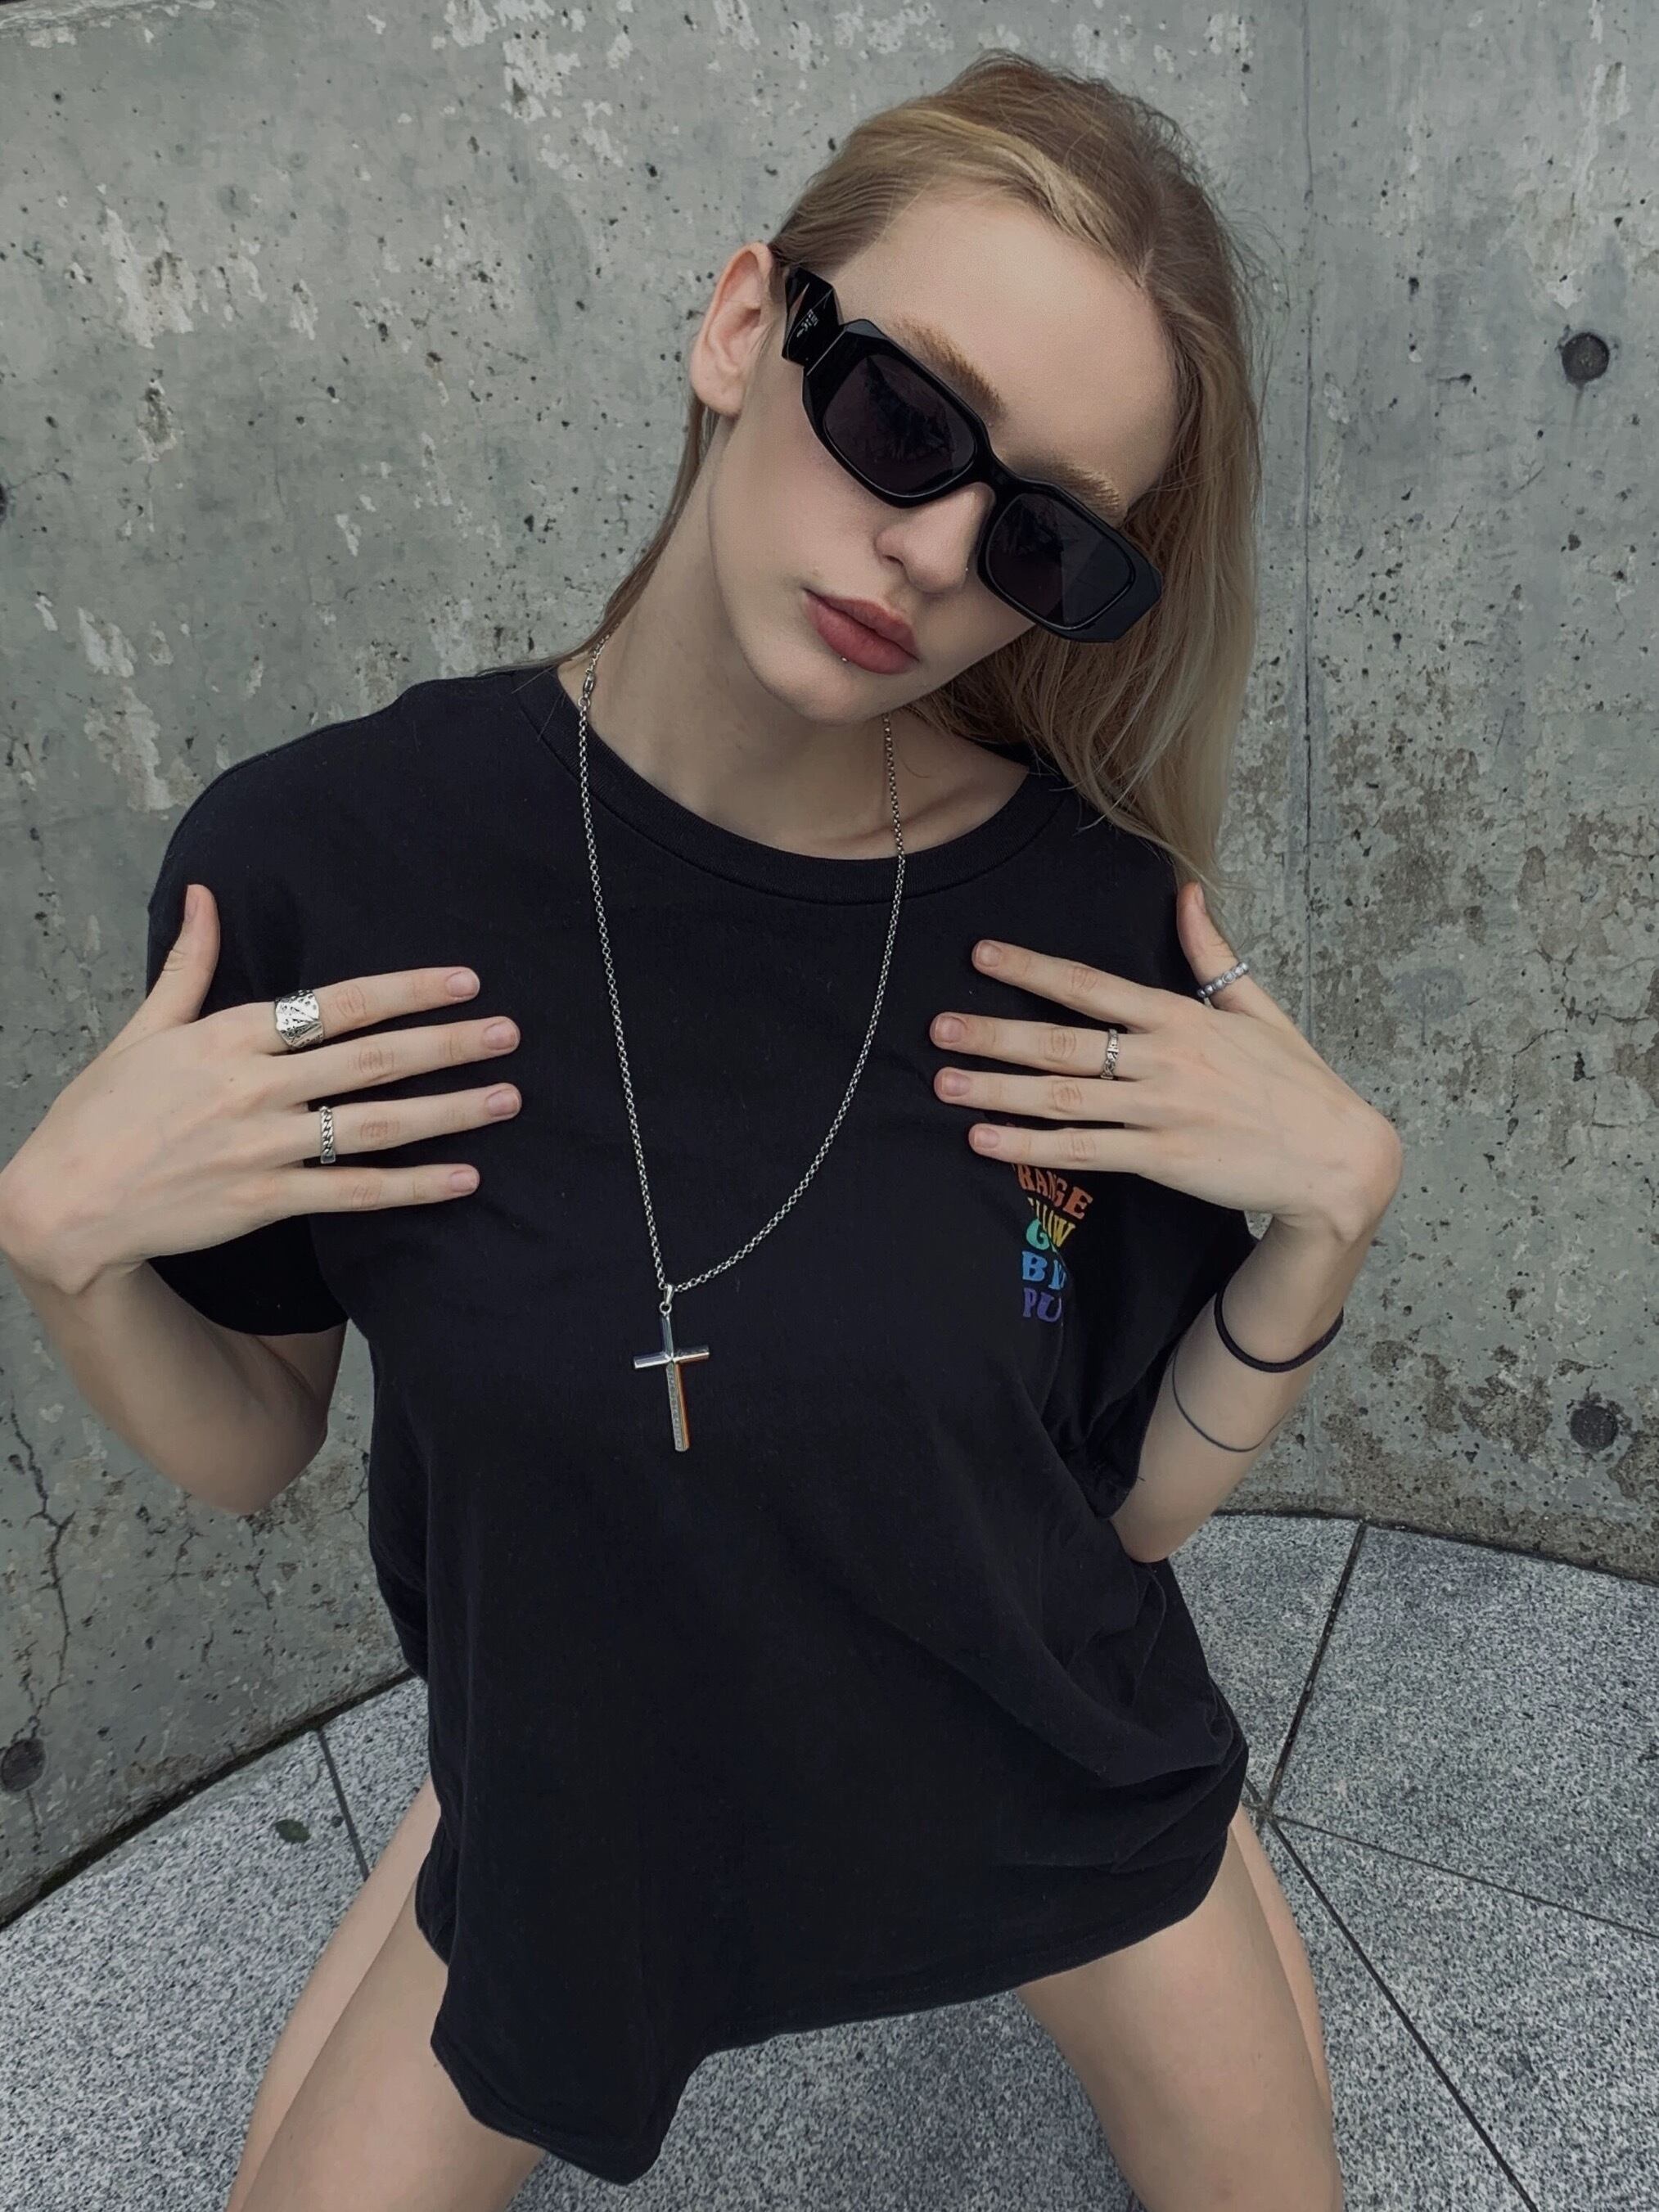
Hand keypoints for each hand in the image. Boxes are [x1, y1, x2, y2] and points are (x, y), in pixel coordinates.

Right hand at [0, 884, 525, 1298]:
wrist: (63, 1203)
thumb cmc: (103, 1112)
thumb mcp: (143, 1028)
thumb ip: (188, 965)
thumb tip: (204, 894)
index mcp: (230, 1036)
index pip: (336, 1004)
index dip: (405, 991)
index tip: (463, 981)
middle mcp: (253, 1086)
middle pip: (371, 1059)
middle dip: (446, 1044)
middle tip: (508, 1033)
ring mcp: (262, 1145)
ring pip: (373, 1123)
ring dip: (447, 1112)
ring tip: (506, 1099)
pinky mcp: (263, 1200)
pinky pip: (353, 1191)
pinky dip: (410, 1185)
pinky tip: (462, 1178)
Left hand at [928, 882, 1402, 1240]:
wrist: (1338, 1160)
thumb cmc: (1298, 1084)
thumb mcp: (1259, 1009)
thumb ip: (1212, 955)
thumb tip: (1187, 895)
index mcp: (1182, 1017)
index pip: (1092, 986)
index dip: (1032, 970)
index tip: (981, 957)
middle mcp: (1164, 1060)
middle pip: (1062, 1042)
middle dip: (994, 1033)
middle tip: (937, 1028)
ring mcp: (1161, 1111)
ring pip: (1062, 1098)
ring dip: (997, 1090)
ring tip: (945, 1083)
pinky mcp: (1163, 1159)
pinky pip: (1083, 1151)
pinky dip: (1030, 1146)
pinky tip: (986, 1140)